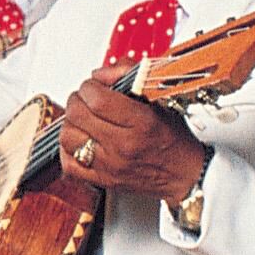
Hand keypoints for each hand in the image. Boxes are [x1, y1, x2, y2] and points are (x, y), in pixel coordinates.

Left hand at [59, 65, 207, 205]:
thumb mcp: (160, 99)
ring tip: (83, 120)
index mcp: (141, 123)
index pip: (97, 99)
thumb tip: (100, 73)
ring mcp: (110, 166)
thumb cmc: (174, 138)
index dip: (89, 86)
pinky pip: (68, 164)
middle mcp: (123, 146)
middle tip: (86, 99)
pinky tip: (81, 141)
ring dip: (71, 123)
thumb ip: (130, 76)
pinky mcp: (103, 181)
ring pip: (68, 137)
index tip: (94, 86)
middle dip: (78, 100)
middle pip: (77, 115)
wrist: (186, 175)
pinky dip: (68, 149)